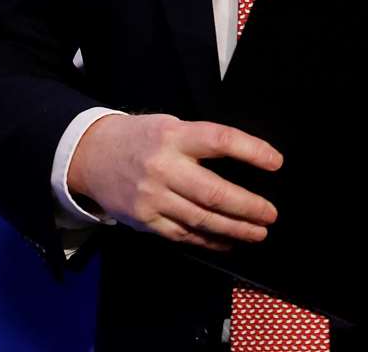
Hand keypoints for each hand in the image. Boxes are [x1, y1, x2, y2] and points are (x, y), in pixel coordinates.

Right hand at [66, 113, 281, 250]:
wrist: (91, 156)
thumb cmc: (140, 138)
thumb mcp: (169, 125)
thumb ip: (199, 142)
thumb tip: (246, 162)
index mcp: (173, 136)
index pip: (219, 140)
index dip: (251, 151)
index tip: (276, 162)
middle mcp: (163, 167)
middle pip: (213, 192)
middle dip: (248, 206)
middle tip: (271, 214)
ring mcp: (152, 197)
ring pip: (201, 219)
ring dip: (235, 229)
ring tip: (258, 232)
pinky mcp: (145, 220)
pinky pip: (183, 234)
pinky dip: (210, 240)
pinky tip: (228, 242)